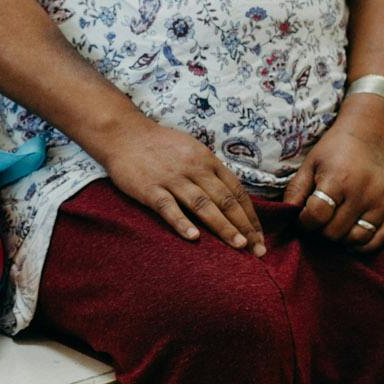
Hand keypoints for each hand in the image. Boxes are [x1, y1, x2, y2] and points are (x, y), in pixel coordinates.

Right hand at [93, 119, 266, 254]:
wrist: (124, 134)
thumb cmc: (160, 145)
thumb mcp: (192, 150)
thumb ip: (210, 172)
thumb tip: (231, 196)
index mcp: (207, 160)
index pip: (236, 191)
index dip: (250, 215)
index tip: (258, 236)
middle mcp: (194, 169)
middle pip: (225, 200)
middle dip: (244, 226)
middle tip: (257, 249)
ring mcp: (172, 179)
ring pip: (203, 205)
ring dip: (223, 226)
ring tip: (238, 245)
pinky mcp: (149, 188)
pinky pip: (168, 207)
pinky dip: (182, 222)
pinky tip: (194, 238)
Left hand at [283, 95, 383, 251]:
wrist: (373, 133)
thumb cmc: (336, 149)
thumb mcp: (311, 163)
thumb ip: (297, 190)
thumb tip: (286, 214)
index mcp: (338, 179)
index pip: (317, 216)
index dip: (304, 222)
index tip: (303, 218)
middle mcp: (362, 191)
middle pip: (334, 231)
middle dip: (321, 230)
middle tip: (320, 220)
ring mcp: (381, 200)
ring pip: (356, 239)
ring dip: (341, 238)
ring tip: (335, 226)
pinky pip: (379, 239)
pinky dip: (364, 244)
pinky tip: (352, 236)